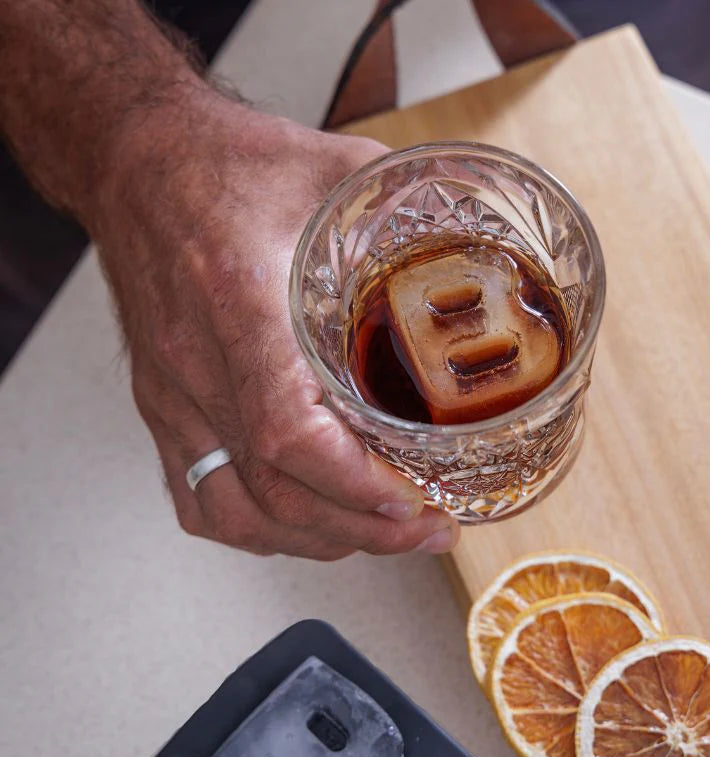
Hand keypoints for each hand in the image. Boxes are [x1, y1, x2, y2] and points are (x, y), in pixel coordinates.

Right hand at [92, 92, 459, 558]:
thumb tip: (471, 242)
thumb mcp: (328, 168)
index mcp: (239, 299)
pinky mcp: (163, 403)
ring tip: (375, 535)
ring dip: (313, 539)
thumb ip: (400, 214)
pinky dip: (255, 528)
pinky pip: (195, 496)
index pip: (287, 430)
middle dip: (361, 528)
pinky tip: (297, 525)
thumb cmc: (221, 164)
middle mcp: (198, 360)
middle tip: (425, 528)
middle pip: (272, 490)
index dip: (353, 483)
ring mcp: (173, 392)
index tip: (411, 498)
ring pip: (234, 511)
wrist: (136, 161)